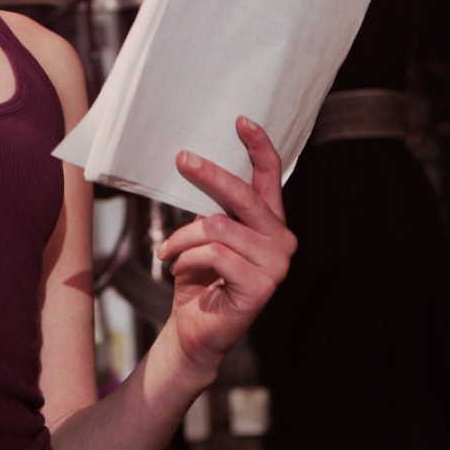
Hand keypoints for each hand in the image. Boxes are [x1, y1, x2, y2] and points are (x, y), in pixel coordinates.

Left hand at [155, 116, 296, 377]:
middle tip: (181, 158)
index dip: (259, 145)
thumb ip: (214, 205)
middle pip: (242, 194)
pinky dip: (187, 257)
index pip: (270, 175)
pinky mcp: (261, 285)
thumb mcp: (206, 233)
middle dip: (209, 174)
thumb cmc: (199, 276)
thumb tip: (194, 163)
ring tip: (169, 252)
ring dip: (183, 238)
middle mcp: (280, 239)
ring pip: (217, 226)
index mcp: (268, 221)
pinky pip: (213, 253)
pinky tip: (179, 270)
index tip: (240, 120)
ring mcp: (275, 264)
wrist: (195, 330)